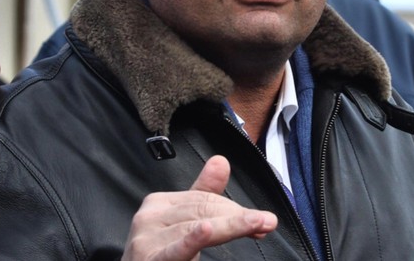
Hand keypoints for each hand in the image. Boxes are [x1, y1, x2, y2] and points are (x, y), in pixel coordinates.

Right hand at [122, 155, 277, 260]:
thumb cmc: (161, 255)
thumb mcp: (185, 223)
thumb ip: (204, 194)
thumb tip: (221, 161)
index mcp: (158, 204)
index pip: (203, 199)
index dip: (235, 209)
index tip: (262, 219)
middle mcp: (149, 217)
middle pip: (202, 211)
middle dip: (237, 217)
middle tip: (266, 221)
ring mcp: (146, 239)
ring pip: (197, 227)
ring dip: (231, 227)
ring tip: (257, 225)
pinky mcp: (148, 259)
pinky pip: (175, 249)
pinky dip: (192, 240)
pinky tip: (206, 230)